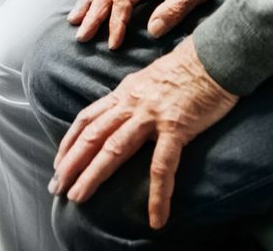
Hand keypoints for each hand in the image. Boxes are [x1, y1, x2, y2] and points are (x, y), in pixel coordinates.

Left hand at [50, 39, 238, 229]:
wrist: (215, 55)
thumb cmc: (188, 67)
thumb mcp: (149, 78)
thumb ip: (133, 97)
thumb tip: (121, 112)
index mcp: (125, 93)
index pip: (87, 119)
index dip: (69, 142)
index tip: (58, 162)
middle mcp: (132, 104)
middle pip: (92, 136)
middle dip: (71, 164)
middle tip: (57, 187)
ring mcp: (152, 116)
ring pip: (114, 149)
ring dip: (94, 175)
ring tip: (79, 197)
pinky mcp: (176, 128)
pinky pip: (163, 166)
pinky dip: (158, 195)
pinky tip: (156, 217)